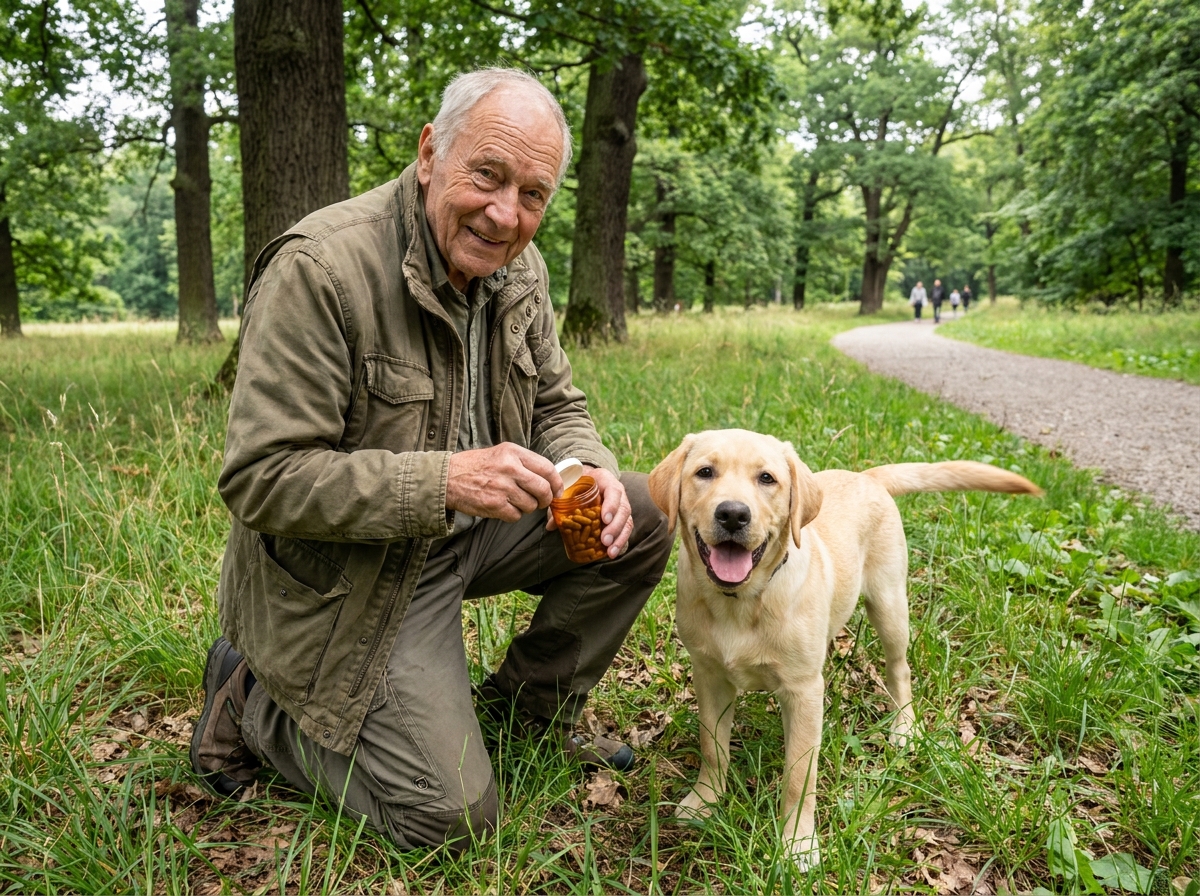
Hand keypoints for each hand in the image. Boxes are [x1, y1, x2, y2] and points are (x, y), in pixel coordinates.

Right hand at [446, 443, 561, 521]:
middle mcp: (510, 468)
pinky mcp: (494, 504)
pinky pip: (516, 516)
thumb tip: (549, 478)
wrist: (447, 478)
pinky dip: (512, 515)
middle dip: (545, 499)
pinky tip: (502, 507)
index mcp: (513, 453)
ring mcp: (502, 487)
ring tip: (513, 501)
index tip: (557, 491)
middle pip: (543, 489)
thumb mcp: (501, 454)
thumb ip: (524, 463)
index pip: (547, 468)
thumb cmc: (475, 466)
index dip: (556, 483)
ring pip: (530, 505)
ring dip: (526, 508)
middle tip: (540, 502)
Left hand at [546, 466, 633, 558]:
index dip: (611, 505)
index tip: (604, 519)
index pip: (614, 491)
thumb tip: (551, 525)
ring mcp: (621, 506)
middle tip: (604, 540)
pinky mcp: (621, 519)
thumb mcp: (569, 488)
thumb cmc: (577, 484)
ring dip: (619, 538)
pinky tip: (613, 553)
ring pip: (627, 522)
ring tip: (610, 552)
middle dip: (615, 527)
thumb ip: (560, 503)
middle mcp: (618, 493)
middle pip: (624, 509)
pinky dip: (620, 542)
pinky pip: (625, 531)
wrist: (585, 481)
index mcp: (606, 481)